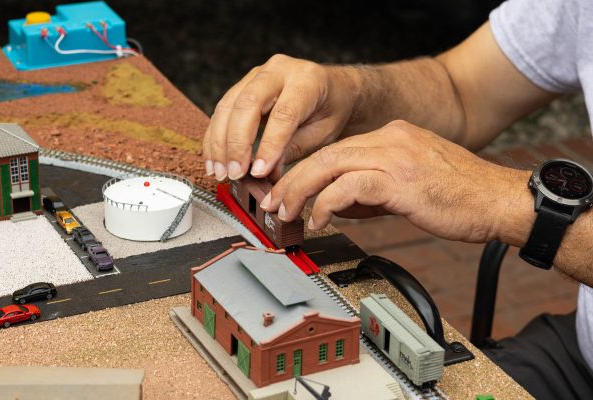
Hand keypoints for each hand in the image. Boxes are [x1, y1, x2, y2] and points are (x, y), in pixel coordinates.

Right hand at [202, 54, 359, 180]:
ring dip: (219, 142)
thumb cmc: (330, 111)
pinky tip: (214, 160)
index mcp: (308, 80)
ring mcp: (257, 74)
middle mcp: (279, 70)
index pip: (284, 113)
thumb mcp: (323, 133)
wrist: (331, 89)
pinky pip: (222, 110)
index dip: (269, 144)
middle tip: (234, 173)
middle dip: (236, 143)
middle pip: (248, 104)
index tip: (259, 171)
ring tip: (219, 172)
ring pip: (228, 106)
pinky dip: (215, 137)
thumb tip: (266, 172)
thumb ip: (295, 149)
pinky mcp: (242, 85)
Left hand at [260, 120, 530, 243]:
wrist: (498, 201)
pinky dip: (326, 203)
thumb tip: (335, 206)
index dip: (306, 172)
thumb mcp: (407, 188)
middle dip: (292, 180)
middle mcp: (390, 139)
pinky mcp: (400, 179)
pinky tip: (318, 220)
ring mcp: (395, 156)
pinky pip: (349, 186)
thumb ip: (370, 191)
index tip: (288, 191)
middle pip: (325, 154)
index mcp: (392, 137)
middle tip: (272, 203)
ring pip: (330, 165)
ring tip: (285, 213)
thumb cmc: (459, 198)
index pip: (336, 151)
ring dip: (300, 191)